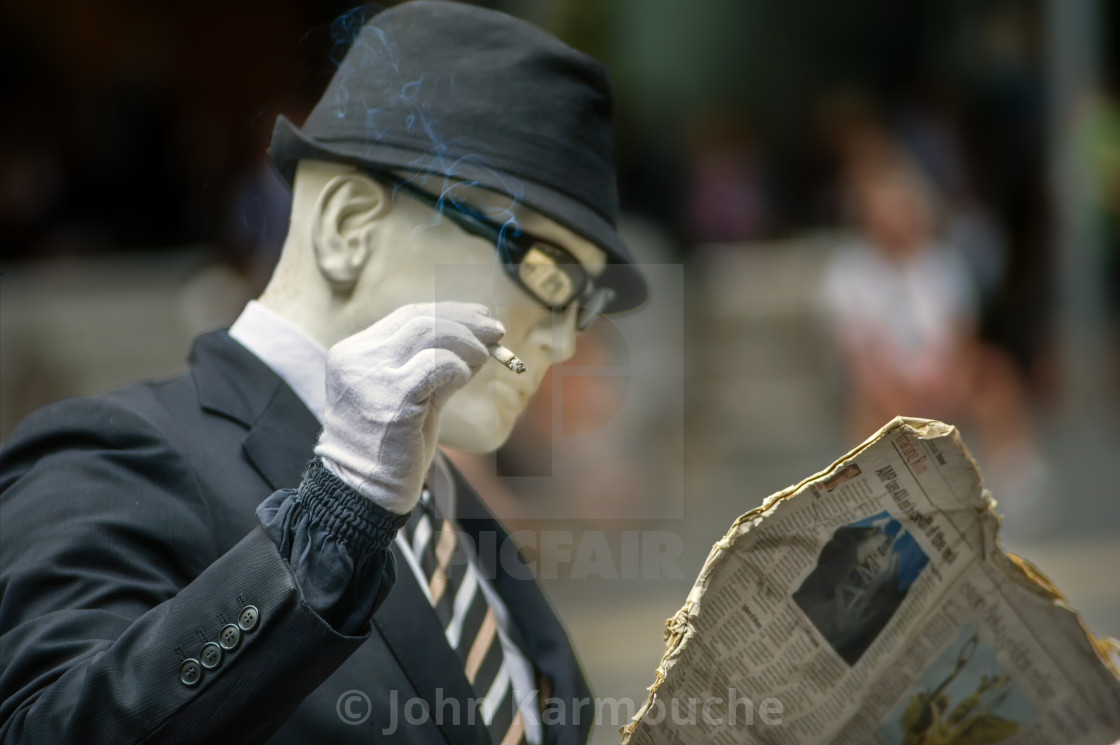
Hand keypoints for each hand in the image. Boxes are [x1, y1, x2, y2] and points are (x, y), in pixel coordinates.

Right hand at [314, 301, 504, 512]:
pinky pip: (435, 365)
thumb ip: (437, 367)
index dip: (449, 312)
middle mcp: (357, 359)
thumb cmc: (391, 446)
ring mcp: (372, 377)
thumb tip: (481, 340)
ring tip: (489, 352)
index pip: (407, 316)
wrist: (365, 490)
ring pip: (427, 332)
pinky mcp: (393, 399)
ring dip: (467, 339)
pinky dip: (458, 365)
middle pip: (418, 319)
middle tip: (496, 329)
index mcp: (354, 353)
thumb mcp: (412, 395)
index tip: (480, 316)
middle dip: (464, 320)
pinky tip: (466, 376)